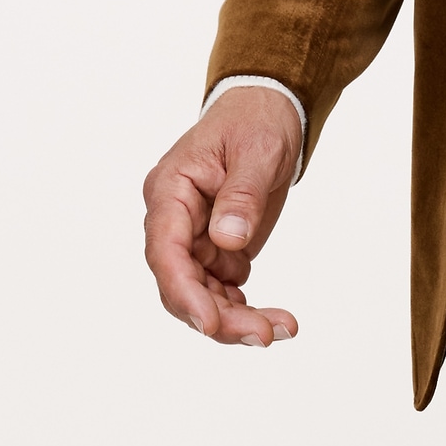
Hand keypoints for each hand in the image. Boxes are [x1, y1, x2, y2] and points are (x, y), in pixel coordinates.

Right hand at [142, 87, 302, 346]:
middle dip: (218, 316)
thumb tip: (228, 239)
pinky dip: (244, 308)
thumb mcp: (258, 149)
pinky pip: (221, 290)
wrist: (271, 111)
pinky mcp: (216, 249)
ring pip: (201, 295)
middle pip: (182, 283)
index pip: (164, 250)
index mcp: (170, 190)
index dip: (184, 292)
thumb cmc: (257, 121)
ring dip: (235, 320)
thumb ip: (242, 193)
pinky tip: (275, 318)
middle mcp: (174, 220)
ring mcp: (194, 238)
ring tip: (281, 329)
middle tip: (265, 334)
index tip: (210, 324)